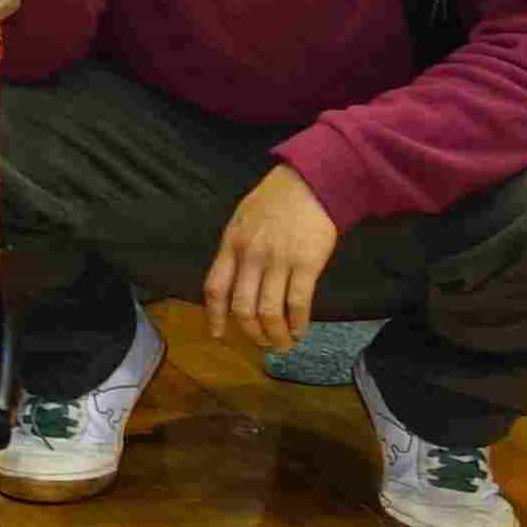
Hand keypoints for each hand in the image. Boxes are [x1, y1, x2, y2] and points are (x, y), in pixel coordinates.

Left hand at [202, 165, 341, 357]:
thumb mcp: (242, 220)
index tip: (218, 333)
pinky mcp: (307, 264)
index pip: (215, 288)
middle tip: (262, 343)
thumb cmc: (276, 200)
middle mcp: (250, 256)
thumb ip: (236, 249)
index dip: (215, 316)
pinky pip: (298, 303)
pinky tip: (300, 330)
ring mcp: (278, 260)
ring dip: (275, 334)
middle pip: (242, 307)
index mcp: (231, 245)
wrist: (311, 182)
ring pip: (269, 311)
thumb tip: (233, 280)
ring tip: (283, 343)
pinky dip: (298, 323)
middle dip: (251, 332)